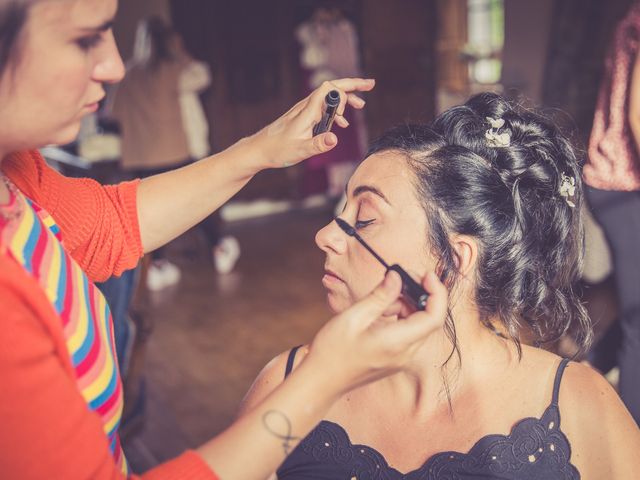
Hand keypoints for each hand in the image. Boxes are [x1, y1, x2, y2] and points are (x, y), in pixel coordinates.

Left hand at [247, 78, 374, 168]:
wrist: (259, 150)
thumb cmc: (277, 150)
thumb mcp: (301, 150)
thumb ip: (319, 144)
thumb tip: (335, 139)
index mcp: (308, 111)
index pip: (328, 89)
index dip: (342, 94)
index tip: (347, 112)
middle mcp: (307, 106)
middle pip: (332, 88)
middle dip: (352, 85)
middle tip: (370, 84)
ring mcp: (305, 111)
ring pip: (329, 98)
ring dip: (346, 99)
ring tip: (362, 104)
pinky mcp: (304, 117)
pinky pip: (323, 109)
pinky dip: (336, 112)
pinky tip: (343, 123)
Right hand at [306, 270, 447, 394]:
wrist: (321, 380)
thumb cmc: (333, 351)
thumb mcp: (354, 316)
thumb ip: (380, 296)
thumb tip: (397, 277)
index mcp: (398, 343)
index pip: (434, 317)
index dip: (436, 292)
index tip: (426, 274)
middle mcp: (405, 353)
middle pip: (428, 319)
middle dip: (419, 294)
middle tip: (399, 277)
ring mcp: (401, 358)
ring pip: (418, 325)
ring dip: (406, 305)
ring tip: (381, 299)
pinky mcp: (395, 358)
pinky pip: (408, 333)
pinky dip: (400, 317)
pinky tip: (381, 311)